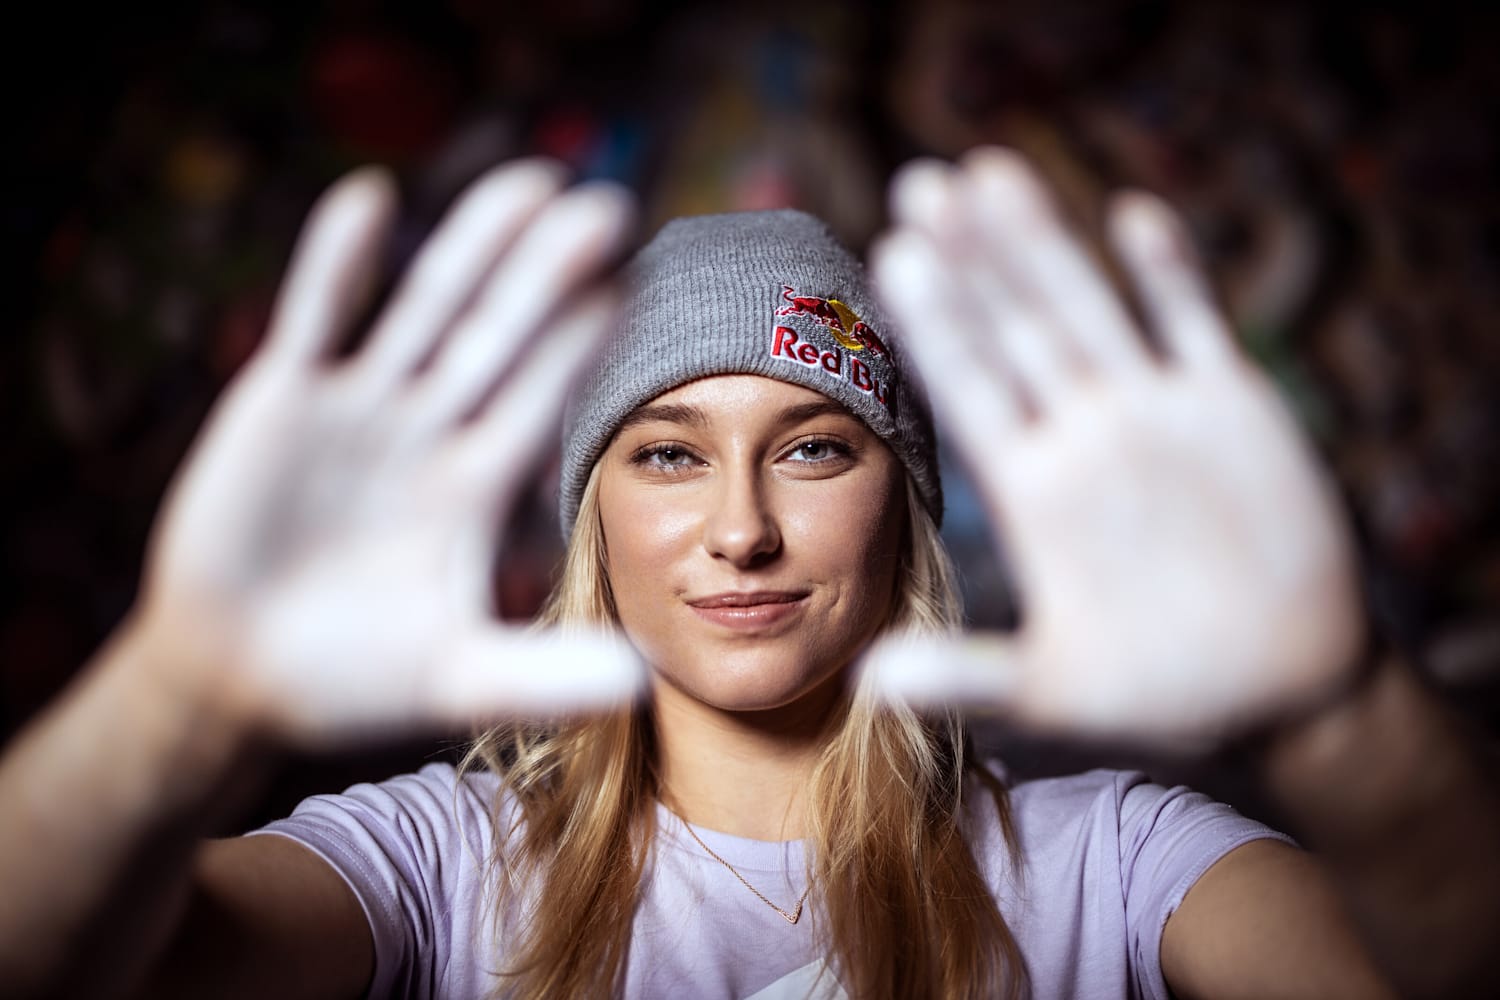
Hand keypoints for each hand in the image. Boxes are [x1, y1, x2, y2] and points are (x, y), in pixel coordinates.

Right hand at [133, 160, 641, 745]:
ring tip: (530, 182)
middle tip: (611, 209)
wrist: (237, 678)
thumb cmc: (354, 681)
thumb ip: (544, 677)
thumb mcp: (460, 679)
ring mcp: (359, 407)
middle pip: (499, 335)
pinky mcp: (283, 399)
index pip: (542, 396)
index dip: (586, 344)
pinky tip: (372, 199)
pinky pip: (318, 317)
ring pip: (425, 310)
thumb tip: (641, 680)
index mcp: (477, 482)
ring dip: (472, 248)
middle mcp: (430, 430)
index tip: (641, 287)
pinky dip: (340, 263)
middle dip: (550, 275)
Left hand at [866, 148, 1364, 745]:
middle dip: (971, 260)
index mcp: (1035, 492)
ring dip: (1044, 246)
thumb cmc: (1166, 696)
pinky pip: (1194, 327)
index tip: (890, 257)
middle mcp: (1084, 437)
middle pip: (1016, 331)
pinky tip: (1131, 215)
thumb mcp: (1057, 691)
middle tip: (920, 184)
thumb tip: (868, 679)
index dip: (936, 326)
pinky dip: (1169, 276)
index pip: (971, 391)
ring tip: (991, 173)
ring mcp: (1154, 416)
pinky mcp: (1231, 410)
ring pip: (1089, 311)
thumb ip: (969, 676)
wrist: (1282, 685)